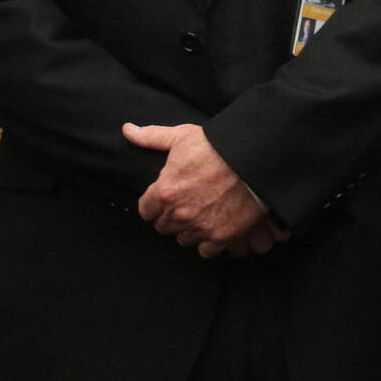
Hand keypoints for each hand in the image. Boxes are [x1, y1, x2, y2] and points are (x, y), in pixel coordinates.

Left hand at [123, 122, 286, 257]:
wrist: (253, 160)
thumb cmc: (216, 146)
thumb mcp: (181, 136)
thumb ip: (151, 137)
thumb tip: (127, 129)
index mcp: (164, 191)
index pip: (146, 211)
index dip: (154, 204)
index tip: (164, 198)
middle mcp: (179, 214)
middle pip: (163, 227)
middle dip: (171, 216)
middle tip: (185, 203)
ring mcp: (200, 227)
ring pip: (183, 239)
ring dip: (189, 229)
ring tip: (200, 213)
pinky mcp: (221, 237)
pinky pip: (205, 251)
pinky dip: (208, 241)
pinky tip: (213, 225)